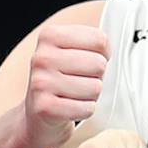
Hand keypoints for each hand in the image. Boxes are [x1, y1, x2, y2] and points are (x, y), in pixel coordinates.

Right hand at [22, 19, 111, 147]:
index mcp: (49, 35)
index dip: (103, 54)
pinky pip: (87, 108)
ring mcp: (41, 83)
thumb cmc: (61, 79)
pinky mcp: (44, 108)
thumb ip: (91, 41)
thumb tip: (109, 49)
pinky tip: (71, 108)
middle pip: (99, 64)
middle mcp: (42, 57)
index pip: (99, 40)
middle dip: (96, 76)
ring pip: (96, 88)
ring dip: (91, 95)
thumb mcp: (70, 50)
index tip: (89, 61)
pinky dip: (85, 111)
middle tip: (80, 81)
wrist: (37, 112)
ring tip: (75, 95)